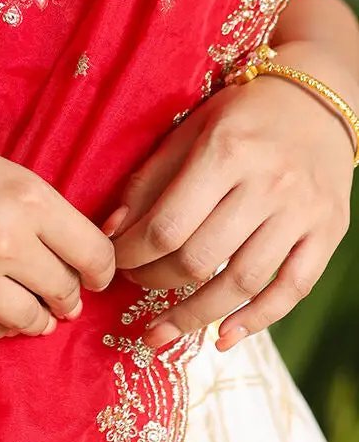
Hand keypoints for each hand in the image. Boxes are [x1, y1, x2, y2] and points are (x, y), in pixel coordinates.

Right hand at [0, 97, 115, 340]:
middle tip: (63, 294)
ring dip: (36, 318)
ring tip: (34, 312)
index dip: (100, 269)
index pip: (93, 253)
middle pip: (64, 291)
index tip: (95, 273)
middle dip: (68, 295)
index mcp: (25, 197)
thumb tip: (64, 244)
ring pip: (28, 321)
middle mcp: (3, 244)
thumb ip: (29, 203)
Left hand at [107, 41, 354, 350]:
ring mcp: (302, 213)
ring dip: (195, 315)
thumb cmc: (241, 117)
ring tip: (162, 332)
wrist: (318, 103)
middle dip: (156, 282)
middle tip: (134, 285)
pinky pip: (291, 289)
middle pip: (201, 258)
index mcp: (225, 152)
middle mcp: (268, 184)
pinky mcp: (328, 233)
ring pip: (243, 282)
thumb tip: (111, 232)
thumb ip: (149, 181)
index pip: (167, 224)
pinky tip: (223, 338)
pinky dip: (257, 320)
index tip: (113, 262)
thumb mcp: (189, 131)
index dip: (132, 254)